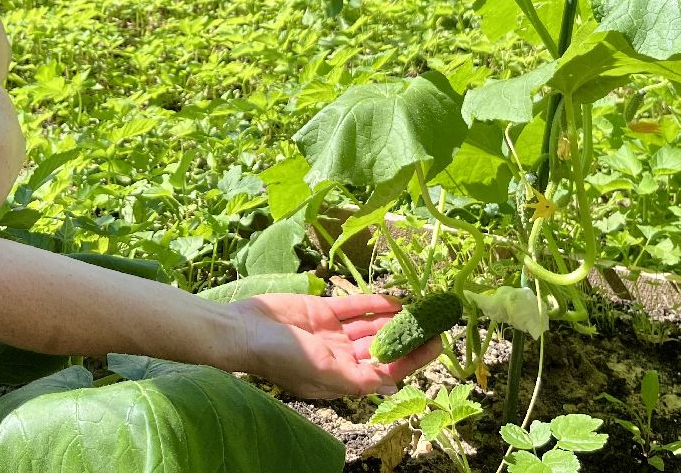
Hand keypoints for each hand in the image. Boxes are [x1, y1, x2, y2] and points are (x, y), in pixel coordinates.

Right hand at [224, 293, 443, 398]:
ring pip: (370, 327)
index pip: (385, 370)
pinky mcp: (322, 311)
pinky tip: (395, 299)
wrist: (244, 330)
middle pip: (381, 348)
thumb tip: (392, 382)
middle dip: (407, 337)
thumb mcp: (324, 373)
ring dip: (393, 319)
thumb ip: (358, 378)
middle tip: (434, 323)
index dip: (411, 359)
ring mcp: (331, 334)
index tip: (435, 345)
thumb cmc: (282, 358)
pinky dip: (374, 303)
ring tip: (420, 308)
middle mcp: (339, 357)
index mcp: (341, 379)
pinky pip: (354, 307)